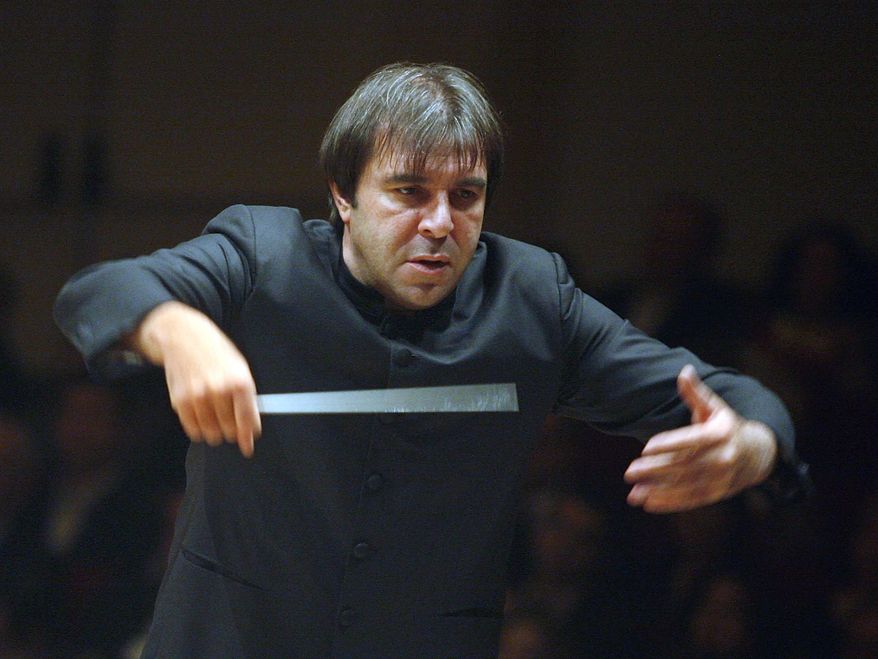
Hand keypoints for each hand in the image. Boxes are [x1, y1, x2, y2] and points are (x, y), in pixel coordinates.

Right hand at [131, 301, 260, 456]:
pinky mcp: (180, 401)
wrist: (185, 338)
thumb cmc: (216, 353)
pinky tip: (203, 423)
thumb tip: (251, 424)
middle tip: (231, 428)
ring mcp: (198, 396)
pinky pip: (192, 429)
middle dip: (232, 433)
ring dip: (216, 433)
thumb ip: (246, 397)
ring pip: (211, 432)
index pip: (246, 418)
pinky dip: (199, 431)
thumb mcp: (240, 368)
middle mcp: (219, 390)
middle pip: (229, 429)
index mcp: (239, 381)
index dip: (248, 436)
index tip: (248, 446)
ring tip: (217, 423)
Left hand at [624, 364, 777, 512]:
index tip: (645, 448)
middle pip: (685, 465)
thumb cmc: (726, 426)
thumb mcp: (715, 407)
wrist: (757, 454)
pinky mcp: (717, 494)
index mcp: (722, 434)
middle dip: (656, 470)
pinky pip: (691, 500)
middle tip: (630, 472)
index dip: (669, 444)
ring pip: (686, 486)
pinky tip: (648, 503)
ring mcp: (722, 479)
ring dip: (658, 491)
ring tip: (633, 493)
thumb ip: (696, 393)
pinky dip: (670, 503)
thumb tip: (684, 371)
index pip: (692, 440)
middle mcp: (724, 458)